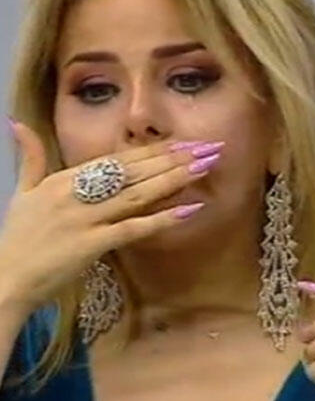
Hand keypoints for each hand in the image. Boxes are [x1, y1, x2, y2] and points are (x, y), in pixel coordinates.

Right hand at [0, 121, 222, 317]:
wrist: (3, 278)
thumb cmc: (17, 237)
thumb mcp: (23, 191)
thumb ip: (30, 157)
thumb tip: (16, 122)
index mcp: (65, 178)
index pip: (118, 159)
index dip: (153, 149)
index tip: (184, 141)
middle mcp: (77, 192)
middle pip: (134, 171)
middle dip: (174, 158)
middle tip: (209, 147)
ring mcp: (85, 218)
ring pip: (137, 194)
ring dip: (174, 179)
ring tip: (205, 167)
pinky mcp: (91, 244)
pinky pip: (133, 228)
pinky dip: (162, 219)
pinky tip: (190, 210)